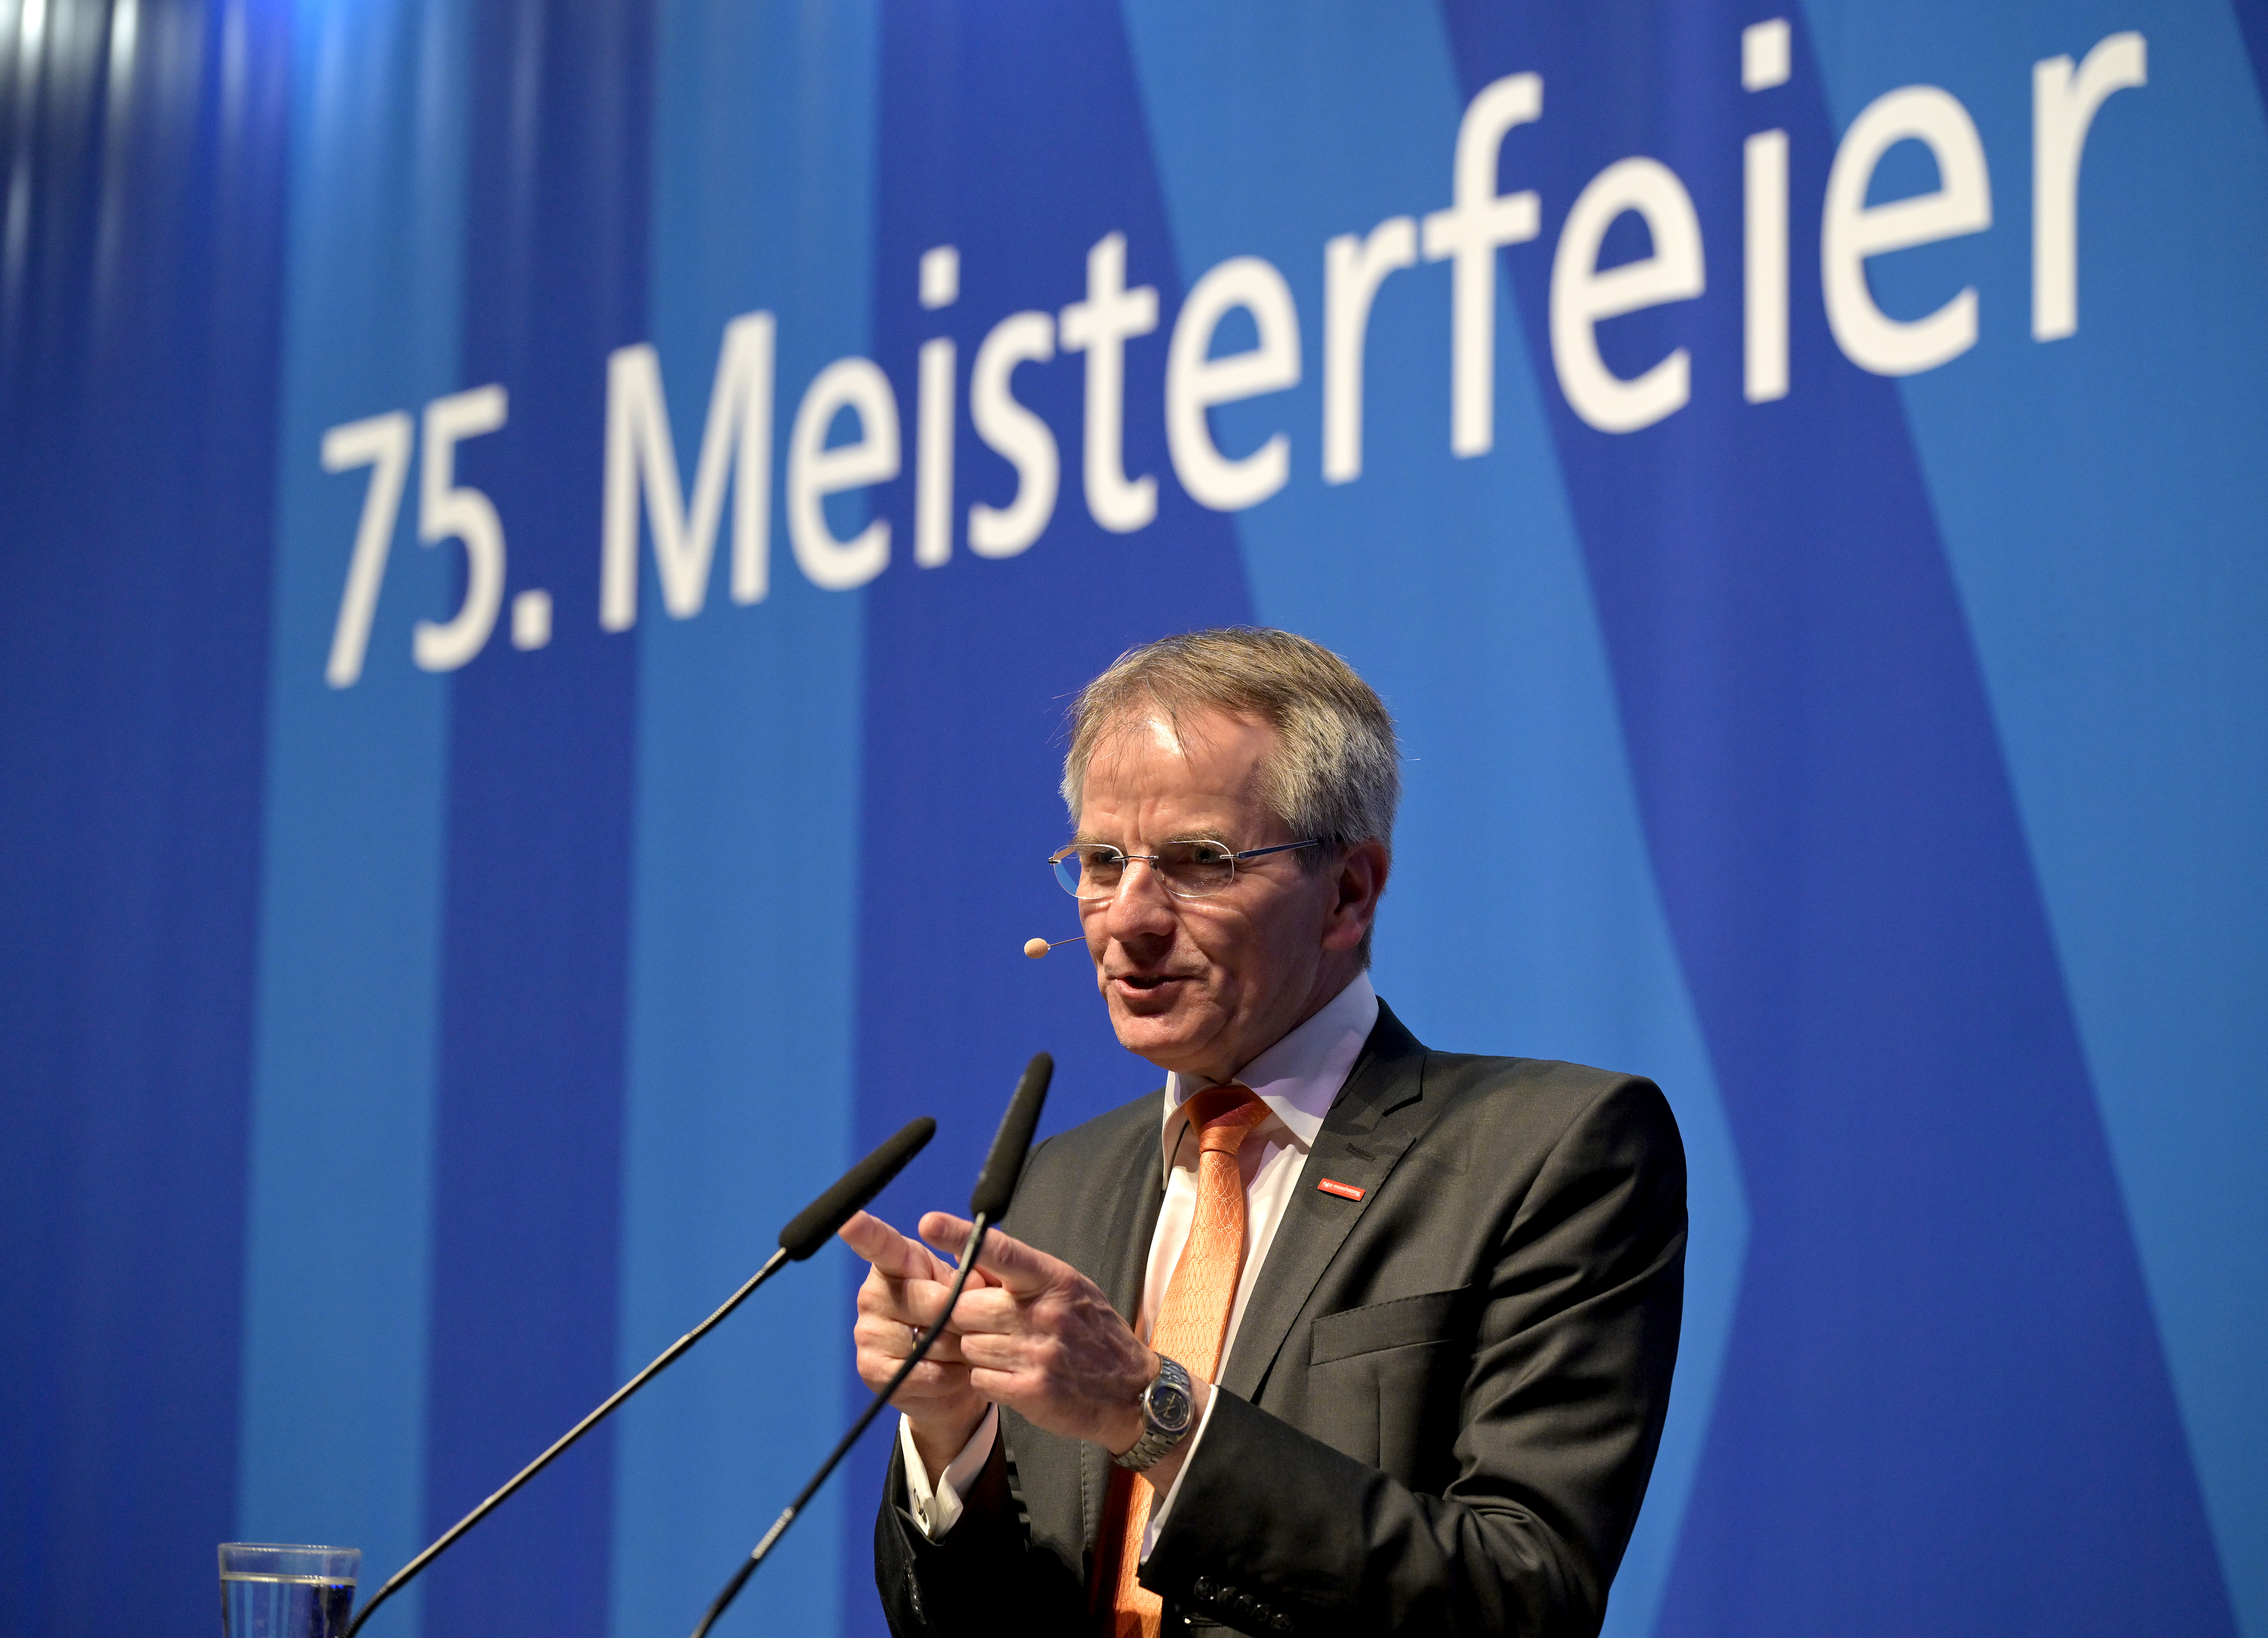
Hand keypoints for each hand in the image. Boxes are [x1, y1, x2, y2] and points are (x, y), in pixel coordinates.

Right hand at [839, 1210, 996, 1474]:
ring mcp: (867, 1332)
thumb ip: (974, 1277)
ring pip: (929, 1342)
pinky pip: (922, 1374)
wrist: (957, 1373)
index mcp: (898, 1262)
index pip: (881, 1244)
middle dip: (964, 1317)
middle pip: (931, 1302)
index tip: (850, 1222)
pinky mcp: (871, 1369)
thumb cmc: (963, 1316)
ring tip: (960, 1350)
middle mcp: (874, 1293)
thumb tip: (972, 1284)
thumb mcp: (976, 1288)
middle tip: (972, 1325)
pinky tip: (951, 1372)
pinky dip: (947, 1377)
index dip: (865, 1233)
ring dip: (958, 1351)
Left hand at [912, 1210, 1162, 1463]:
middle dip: (967, 1317)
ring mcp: (1039, 1353)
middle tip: (991, 1324)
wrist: (1132, 1392)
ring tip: (1010, 1352)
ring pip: (969, 1345)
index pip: (1002, 1252)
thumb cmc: (1093, 1334)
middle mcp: (1046, 1313)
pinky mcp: (1031, 1391)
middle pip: (966, 1307)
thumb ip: (1020, 1275)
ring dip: (979, 1350)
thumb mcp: (1067, 1291)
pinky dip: (987, 1379)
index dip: (962, 1236)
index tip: (929, 1223)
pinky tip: (1013, 1375)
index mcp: (1054, 1280)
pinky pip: (979, 1378)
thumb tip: (965, 1257)